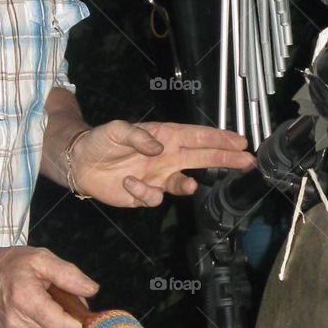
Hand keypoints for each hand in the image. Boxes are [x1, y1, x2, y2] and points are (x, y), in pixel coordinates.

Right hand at [0, 247, 97, 327]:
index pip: (62, 326)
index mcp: (25, 300)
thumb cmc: (14, 267)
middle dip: (69, 322)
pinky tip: (37, 319)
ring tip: (46, 308)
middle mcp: (16, 323)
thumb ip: (69, 274)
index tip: (79, 309)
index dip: (78, 321)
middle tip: (59, 302)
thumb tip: (92, 290)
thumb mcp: (42, 259)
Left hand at [70, 120, 254, 207]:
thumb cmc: (99, 141)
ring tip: (187, 185)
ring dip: (188, 186)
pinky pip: (155, 198)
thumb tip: (158, 147)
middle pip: (202, 158)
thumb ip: (137, 136)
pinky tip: (128, 182)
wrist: (79, 164)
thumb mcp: (115, 129)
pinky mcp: (146, 195)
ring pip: (184, 184)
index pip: (197, 137)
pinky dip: (144, 192)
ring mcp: (158, 177)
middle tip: (248, 161)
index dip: (219, 139)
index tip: (240, 142)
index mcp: (164, 137)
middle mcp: (167, 157)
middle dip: (226, 159)